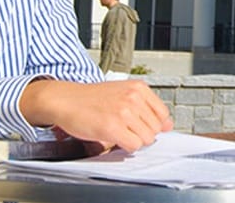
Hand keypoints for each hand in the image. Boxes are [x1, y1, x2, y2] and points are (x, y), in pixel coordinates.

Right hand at [20, 79, 173, 152]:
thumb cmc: (92, 98)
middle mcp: (134, 98)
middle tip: (126, 130)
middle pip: (156, 128)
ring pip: (146, 139)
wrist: (66, 99)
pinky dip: (126, 147)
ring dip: (134, 141)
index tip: (142, 126)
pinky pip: (133, 146)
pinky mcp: (113, 127)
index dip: (153, 124)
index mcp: (139, 88)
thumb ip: (147, 107)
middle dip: (143, 133)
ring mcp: (124, 112)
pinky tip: (115, 138)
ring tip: (119, 133)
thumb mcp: (123, 93)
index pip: (163, 114)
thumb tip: (168, 125)